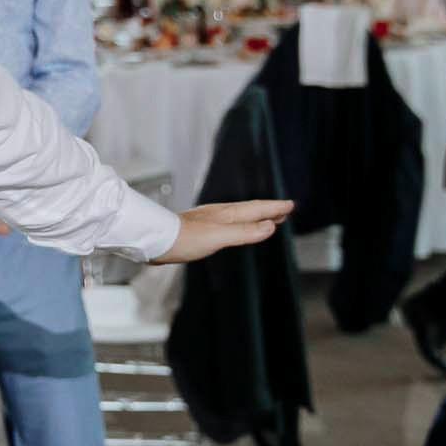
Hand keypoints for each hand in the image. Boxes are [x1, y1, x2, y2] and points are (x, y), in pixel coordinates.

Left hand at [151, 199, 293, 263]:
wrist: (155, 239)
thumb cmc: (184, 239)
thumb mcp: (219, 236)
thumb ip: (245, 232)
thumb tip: (270, 226)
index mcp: (227, 215)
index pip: (257, 209)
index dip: (274, 208)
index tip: (291, 205)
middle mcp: (220, 214)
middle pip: (250, 210)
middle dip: (268, 210)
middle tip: (284, 210)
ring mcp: (209, 221)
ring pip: (239, 216)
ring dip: (255, 216)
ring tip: (265, 218)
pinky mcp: (200, 229)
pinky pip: (229, 224)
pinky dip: (240, 224)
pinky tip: (234, 229)